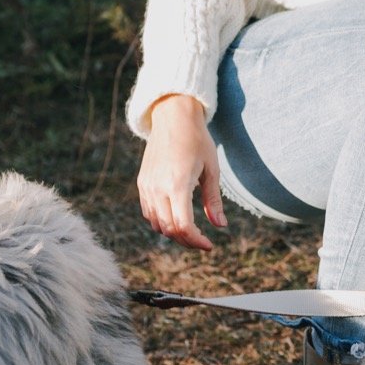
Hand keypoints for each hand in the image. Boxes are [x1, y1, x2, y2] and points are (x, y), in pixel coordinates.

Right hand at [136, 95, 225, 249]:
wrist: (173, 118)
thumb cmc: (197, 141)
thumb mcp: (211, 169)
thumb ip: (213, 200)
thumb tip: (221, 226)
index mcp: (178, 184)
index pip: (183, 225)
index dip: (196, 241)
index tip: (209, 245)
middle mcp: (158, 187)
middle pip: (169, 229)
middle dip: (187, 240)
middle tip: (202, 242)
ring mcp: (147, 186)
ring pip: (157, 224)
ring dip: (173, 233)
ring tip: (191, 231)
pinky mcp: (142, 183)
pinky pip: (149, 212)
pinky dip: (161, 222)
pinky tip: (176, 219)